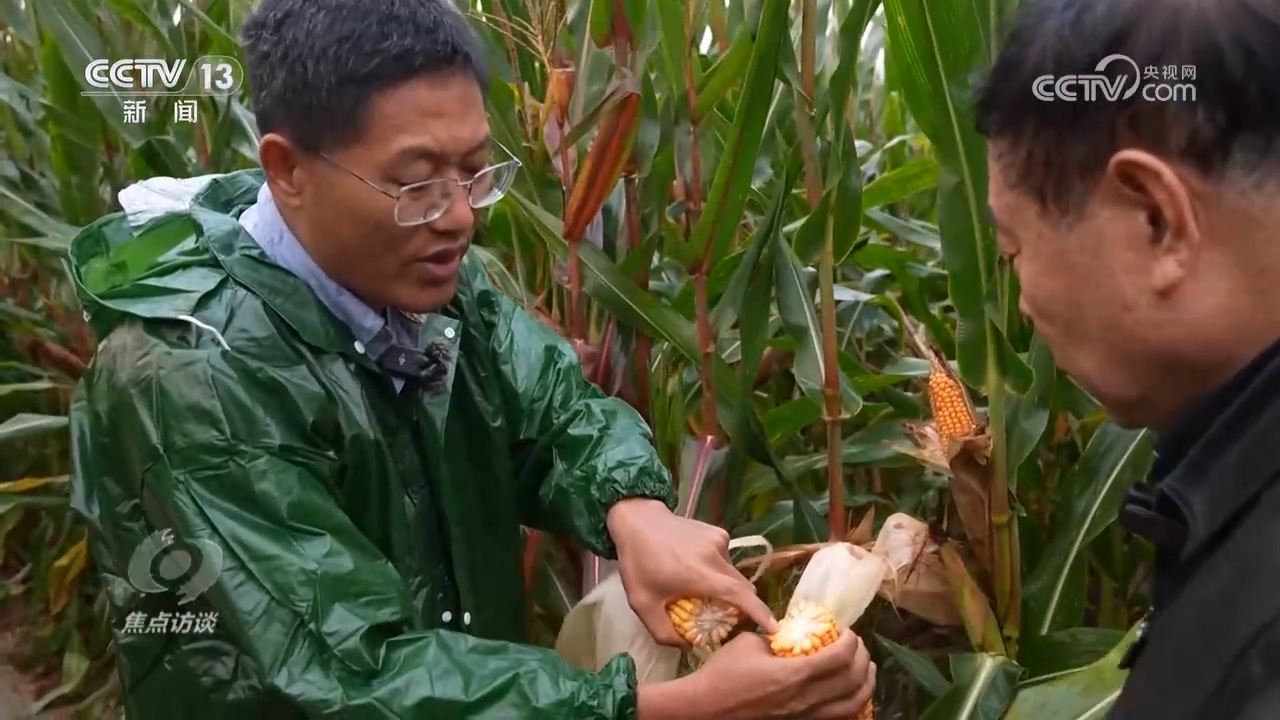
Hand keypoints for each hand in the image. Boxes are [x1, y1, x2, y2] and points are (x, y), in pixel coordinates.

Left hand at [607, 499, 778, 644]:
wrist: (637, 520)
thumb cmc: (638, 563)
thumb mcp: (642, 604)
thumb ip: (663, 632)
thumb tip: (687, 647)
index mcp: (700, 575)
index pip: (739, 596)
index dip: (759, 613)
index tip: (775, 628)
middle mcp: (716, 557)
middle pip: (742, 588)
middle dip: (741, 606)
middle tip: (725, 618)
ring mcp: (720, 540)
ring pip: (735, 574)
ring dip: (726, 587)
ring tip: (701, 589)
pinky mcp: (719, 532)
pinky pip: (727, 559)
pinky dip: (719, 570)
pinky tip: (696, 568)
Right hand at [689, 630, 874, 719]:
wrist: (708, 707)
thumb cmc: (725, 671)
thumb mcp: (751, 641)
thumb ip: (777, 636)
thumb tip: (791, 631)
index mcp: (795, 674)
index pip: (839, 656)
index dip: (851, 641)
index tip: (847, 630)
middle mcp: (807, 698)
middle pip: (853, 680)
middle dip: (862, 658)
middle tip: (858, 645)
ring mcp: (805, 715)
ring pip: (852, 704)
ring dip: (865, 684)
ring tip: (867, 670)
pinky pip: (837, 717)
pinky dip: (851, 704)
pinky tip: (851, 694)